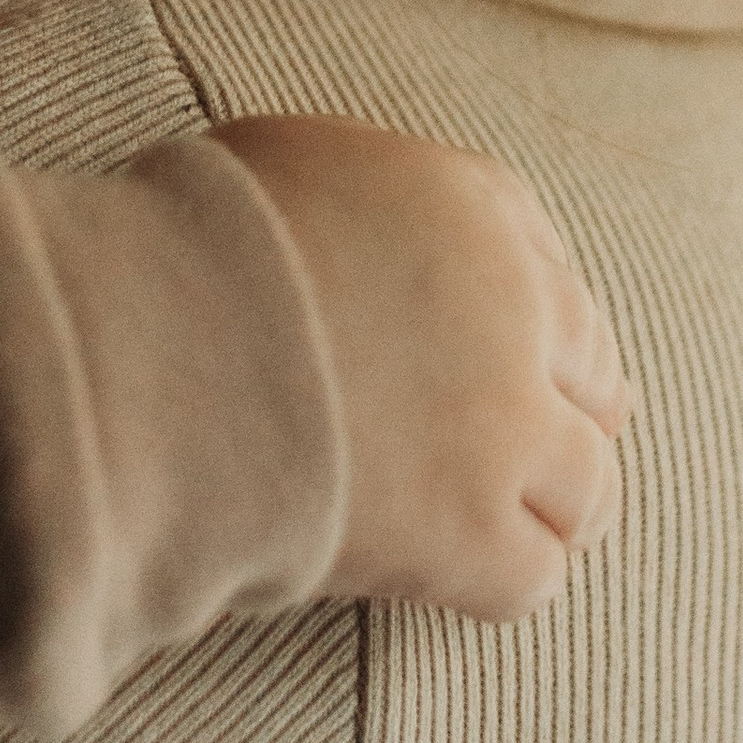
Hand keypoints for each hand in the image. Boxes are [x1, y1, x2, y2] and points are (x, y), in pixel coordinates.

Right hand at [214, 115, 628, 622]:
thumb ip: (360, 195)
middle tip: (552, 451)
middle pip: (590, 378)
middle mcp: (514, 311)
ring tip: (527, 528)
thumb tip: (352, 234)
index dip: (553, 329)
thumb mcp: (283, 160)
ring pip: (587, 487)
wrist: (152, 345)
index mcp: (471, 209)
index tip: (552, 361)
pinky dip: (511, 579)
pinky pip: (534, 574)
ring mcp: (502, 428)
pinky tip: (475, 582)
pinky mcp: (469, 531)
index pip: (553, 271)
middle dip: (573, 415)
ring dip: (560, 508)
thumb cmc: (185, 239)